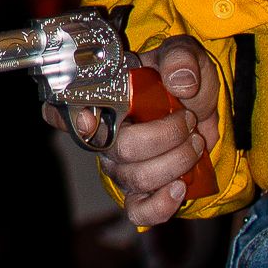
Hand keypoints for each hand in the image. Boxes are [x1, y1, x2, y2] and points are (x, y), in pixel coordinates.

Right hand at [51, 38, 218, 228]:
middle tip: (187, 120)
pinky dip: (161, 204)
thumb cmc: (183, 82)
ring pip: (136, 178)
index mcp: (104, 98)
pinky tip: (180, 188)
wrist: (204, 114)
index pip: (63, 112)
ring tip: (195, 142)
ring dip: (175, 161)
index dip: (69, 119)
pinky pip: (139, 210)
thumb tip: (180, 82)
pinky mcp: (141, 192)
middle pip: (117, 149)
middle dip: (162, 137)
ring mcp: (120, 167)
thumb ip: (181, 59)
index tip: (88, 118)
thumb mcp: (185, 57)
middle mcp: (103, 136)